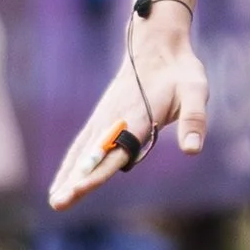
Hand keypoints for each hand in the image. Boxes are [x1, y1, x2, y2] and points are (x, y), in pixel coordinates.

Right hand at [48, 10, 208, 208]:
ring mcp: (105, 119)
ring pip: (82, 152)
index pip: (113, 152)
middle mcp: (115, 121)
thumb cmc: (180, 71)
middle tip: (58, 204)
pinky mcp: (102, 118)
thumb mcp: (195, 91)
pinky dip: (70, 164)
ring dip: (67, 176)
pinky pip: (82, 145)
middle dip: (75, 181)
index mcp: (137, 119)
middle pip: (92, 157)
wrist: (157, 45)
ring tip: (55, 201)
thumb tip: (193, 150)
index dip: (95, 173)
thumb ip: (194, 120)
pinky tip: (63, 179)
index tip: (78, 189)